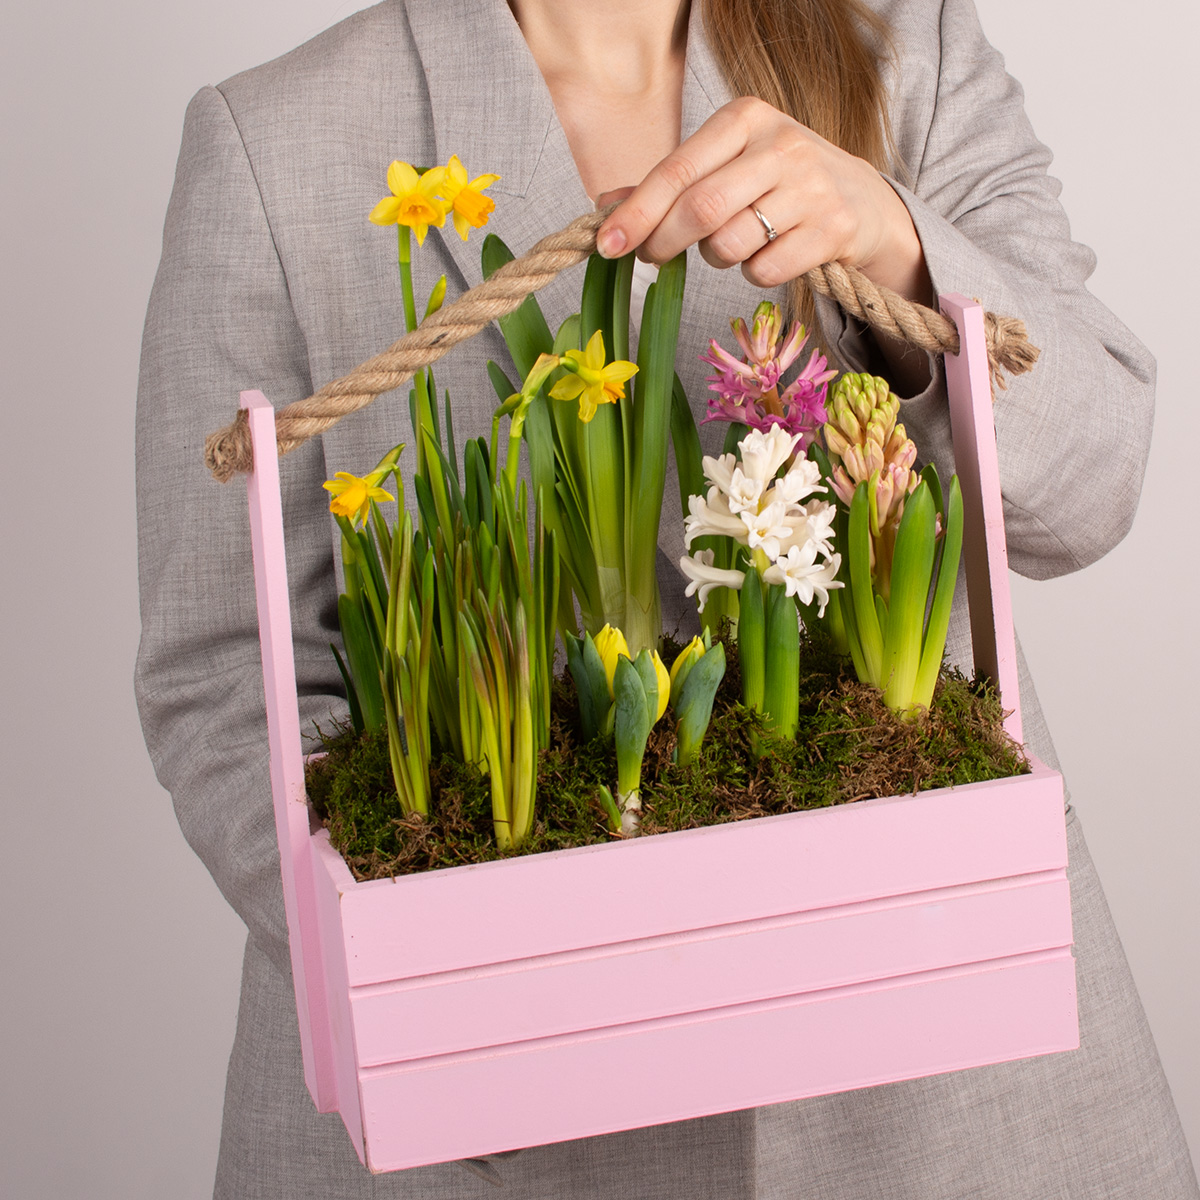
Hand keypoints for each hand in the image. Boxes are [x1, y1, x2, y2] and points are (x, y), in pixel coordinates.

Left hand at [595, 96, 929, 305]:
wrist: (862, 200)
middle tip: (652, 258)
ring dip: (715, 258)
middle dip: (664, 242)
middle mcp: (780, 145)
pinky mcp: (831, 229)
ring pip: (729, 244)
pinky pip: (764, 270)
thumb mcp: (728, 164)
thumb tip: (607, 206)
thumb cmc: (778, 182)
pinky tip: (767, 254)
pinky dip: (752, 273)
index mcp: (746, 118)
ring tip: (730, 244)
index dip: (637, 211)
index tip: (607, 244)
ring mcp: (810, 187)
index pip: (677, 169)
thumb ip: (673, 182)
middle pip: (700, 209)